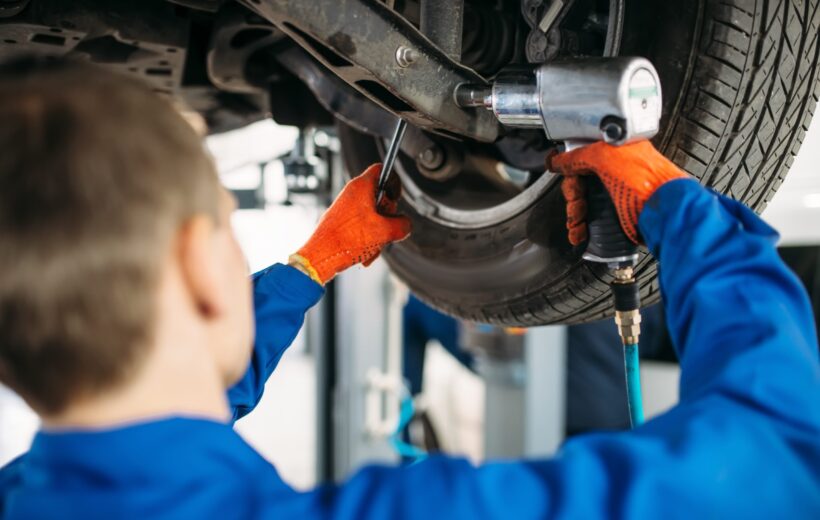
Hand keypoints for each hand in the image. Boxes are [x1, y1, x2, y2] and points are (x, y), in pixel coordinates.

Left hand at [290, 163, 410, 283]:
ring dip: (378, 232)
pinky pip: (362, 226)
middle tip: (386, 227)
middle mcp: (352, 194)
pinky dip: (367, 239)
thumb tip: (405, 225)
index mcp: (361, 187)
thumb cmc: (346, 240)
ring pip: (372, 215)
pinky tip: (365, 252)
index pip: (382, 170)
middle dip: (387, 216)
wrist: (321, 257)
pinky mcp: (341, 221)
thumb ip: (403, 224)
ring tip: (373, 246)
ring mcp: (345, 207)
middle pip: (380, 196)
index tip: (396, 198)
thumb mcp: (385, 232)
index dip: (394, 183)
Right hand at [549, 141, 689, 244]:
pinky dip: (583, 228)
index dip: (569, 166)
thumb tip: (558, 160)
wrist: (667, 214)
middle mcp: (620, 171)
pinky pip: (595, 219)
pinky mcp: (621, 214)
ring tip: (576, 225)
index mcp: (619, 152)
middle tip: (575, 204)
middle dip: (573, 196)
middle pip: (582, 182)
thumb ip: (578, 156)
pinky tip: (580, 233)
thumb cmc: (648, 183)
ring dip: (575, 215)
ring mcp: (621, 193)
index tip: (558, 172)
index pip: (584, 155)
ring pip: (586, 203)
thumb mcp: (605, 157)